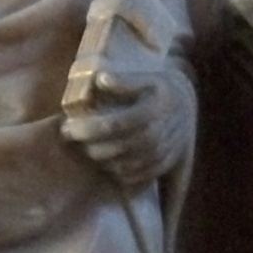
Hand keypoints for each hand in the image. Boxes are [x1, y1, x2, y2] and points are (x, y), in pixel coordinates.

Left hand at [61, 66, 185, 189]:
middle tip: (73, 138)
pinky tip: (105, 161)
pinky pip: (137, 175)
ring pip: (126, 164)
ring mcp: (164, 152)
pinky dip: (117, 172)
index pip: (116, 124)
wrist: (186, 104)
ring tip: (87, 148)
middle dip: (92, 146)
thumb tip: (100, 78)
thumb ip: (124, 81)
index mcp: (155, 109)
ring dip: (102, 159)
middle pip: (119, 147)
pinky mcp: (164, 164)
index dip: (89, 128)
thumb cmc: (158, 88)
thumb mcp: (146, 77)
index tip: (67, 126)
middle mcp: (161, 133)